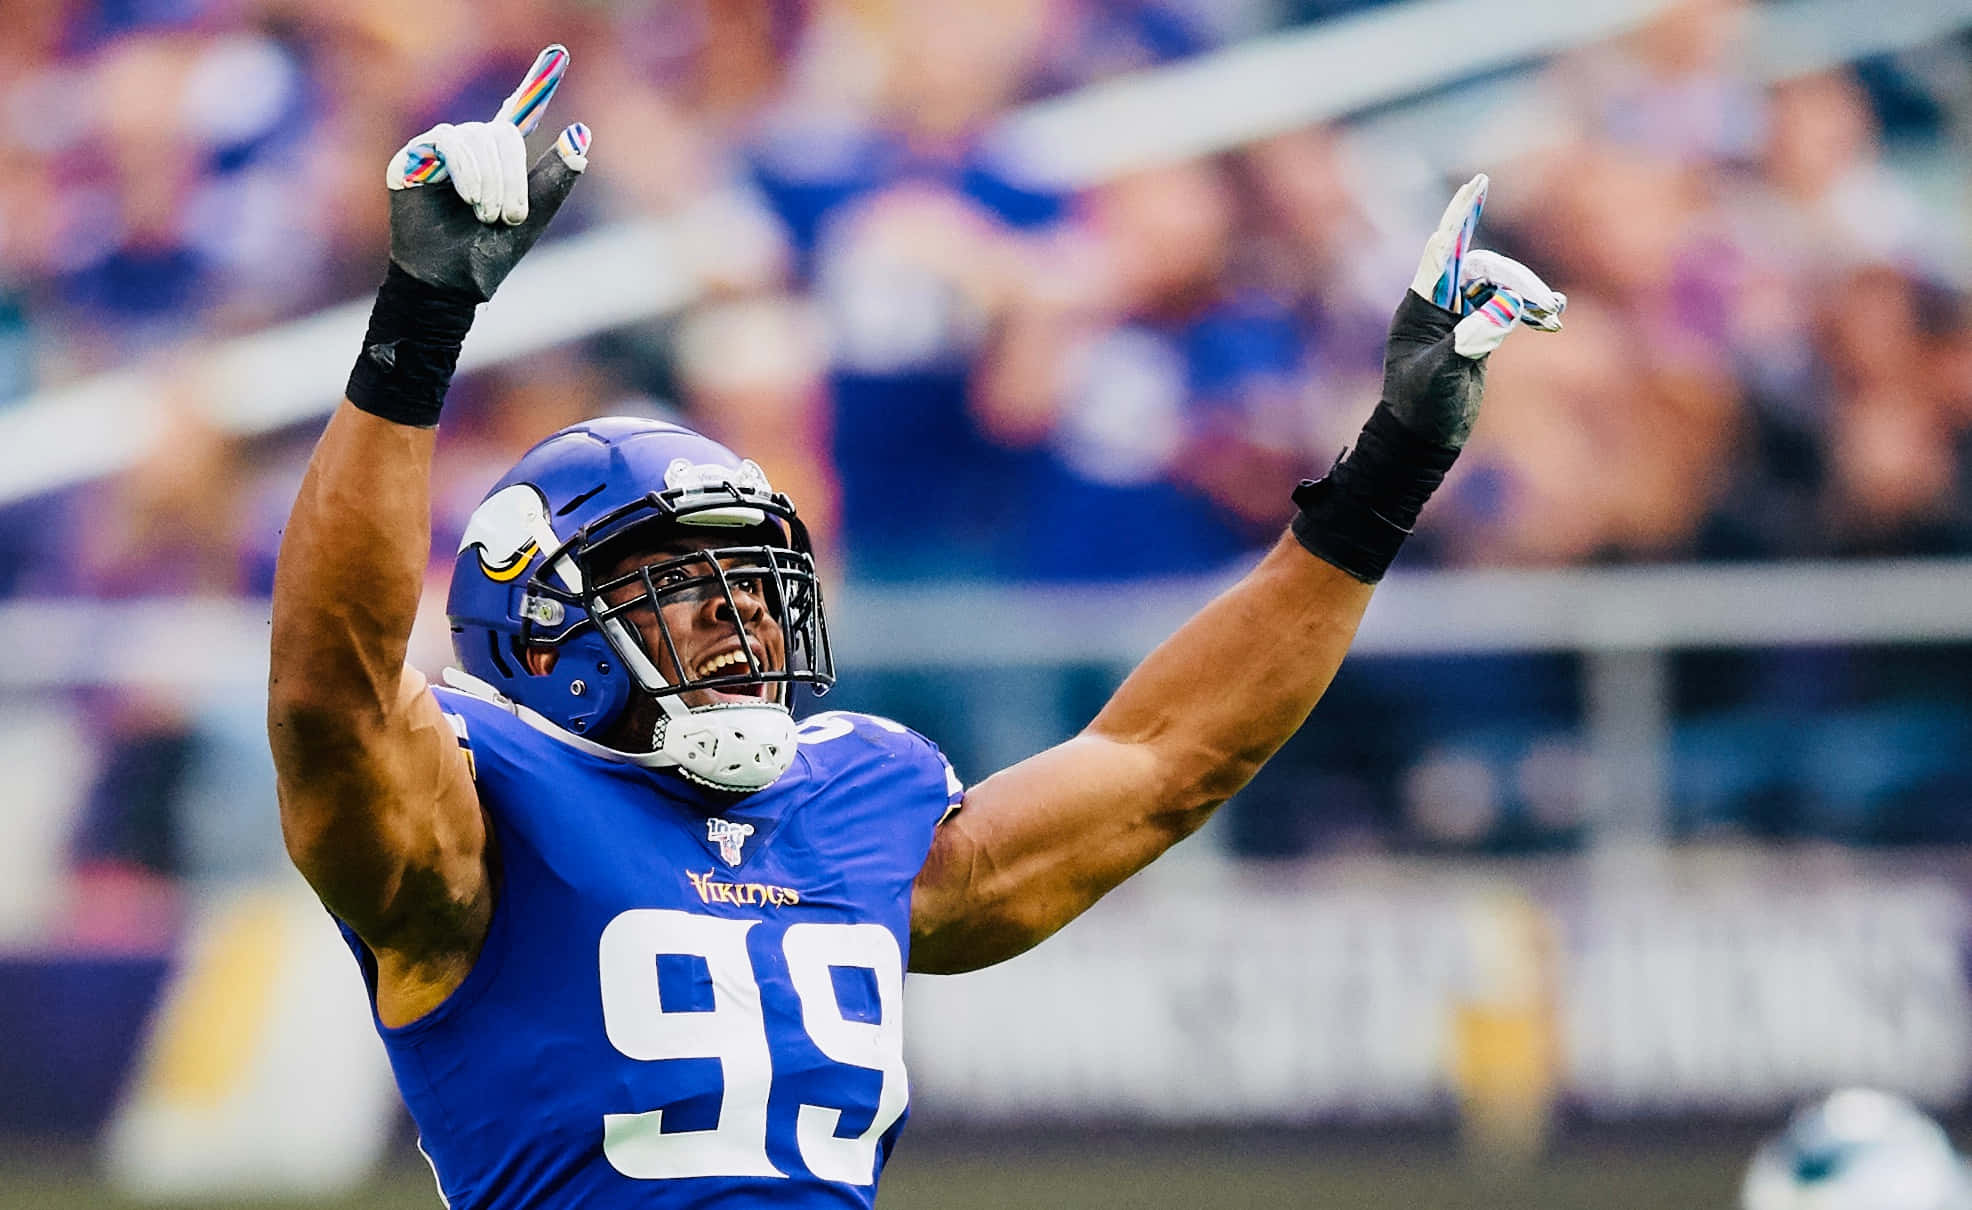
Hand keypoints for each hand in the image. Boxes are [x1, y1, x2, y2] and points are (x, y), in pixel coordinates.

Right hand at [383, 45, 590, 300]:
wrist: (452, 283)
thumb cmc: (491, 255)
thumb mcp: (534, 215)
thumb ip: (557, 176)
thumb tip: (582, 134)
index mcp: (502, 160)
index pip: (520, 113)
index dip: (538, 84)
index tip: (560, 54)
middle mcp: (472, 149)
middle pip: (501, 133)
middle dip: (512, 175)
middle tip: (510, 216)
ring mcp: (442, 151)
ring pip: (476, 137)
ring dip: (489, 179)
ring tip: (487, 216)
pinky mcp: (416, 156)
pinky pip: (448, 140)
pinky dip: (465, 169)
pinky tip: (468, 199)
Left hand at [1381, 174, 1564, 447]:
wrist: (1423, 440)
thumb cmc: (1422, 409)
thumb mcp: (1443, 375)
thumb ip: (1472, 339)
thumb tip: (1506, 307)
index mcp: (1421, 304)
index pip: (1443, 249)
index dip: (1461, 215)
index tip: (1478, 182)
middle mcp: (1439, 303)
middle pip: (1485, 269)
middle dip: (1517, 280)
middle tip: (1545, 305)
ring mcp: (1459, 317)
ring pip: (1501, 288)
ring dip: (1528, 296)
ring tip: (1553, 314)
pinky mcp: (1477, 332)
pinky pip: (1508, 308)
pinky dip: (1529, 309)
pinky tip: (1553, 316)